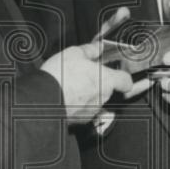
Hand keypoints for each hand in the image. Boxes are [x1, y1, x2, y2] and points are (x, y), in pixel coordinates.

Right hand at [41, 8, 133, 124]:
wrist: (42, 100)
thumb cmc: (60, 75)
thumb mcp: (74, 53)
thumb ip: (90, 50)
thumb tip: (98, 47)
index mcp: (107, 80)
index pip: (128, 81)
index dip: (126, 77)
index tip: (124, 74)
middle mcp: (104, 98)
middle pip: (111, 91)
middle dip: (105, 85)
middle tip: (95, 77)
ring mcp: (93, 111)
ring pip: (97, 101)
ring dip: (90, 93)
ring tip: (76, 84)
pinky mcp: (81, 121)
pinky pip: (85, 110)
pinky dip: (80, 104)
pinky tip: (69, 96)